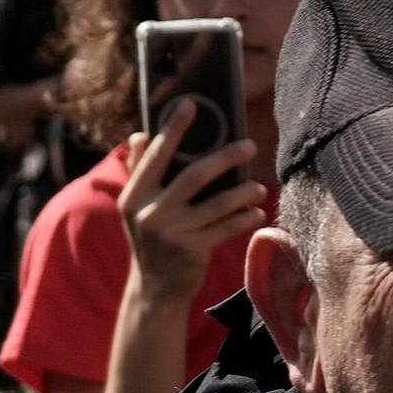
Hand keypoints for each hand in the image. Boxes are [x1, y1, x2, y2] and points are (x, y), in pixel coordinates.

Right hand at [116, 101, 268, 303]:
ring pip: (216, 204)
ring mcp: (171, 234)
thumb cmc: (151, 238)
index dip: (173, 129)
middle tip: (249, 145)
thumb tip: (140, 134)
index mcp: (134, 196)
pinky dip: (244, 218)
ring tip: (258, 186)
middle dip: (225, 157)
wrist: (154, 288)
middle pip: (193, 176)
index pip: (155, 156)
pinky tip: (257, 211)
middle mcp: (150, 213)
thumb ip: (138, 170)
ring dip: (242, 192)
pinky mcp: (191, 252)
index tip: (190, 104)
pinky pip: (225, 228)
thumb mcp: (137, 207)